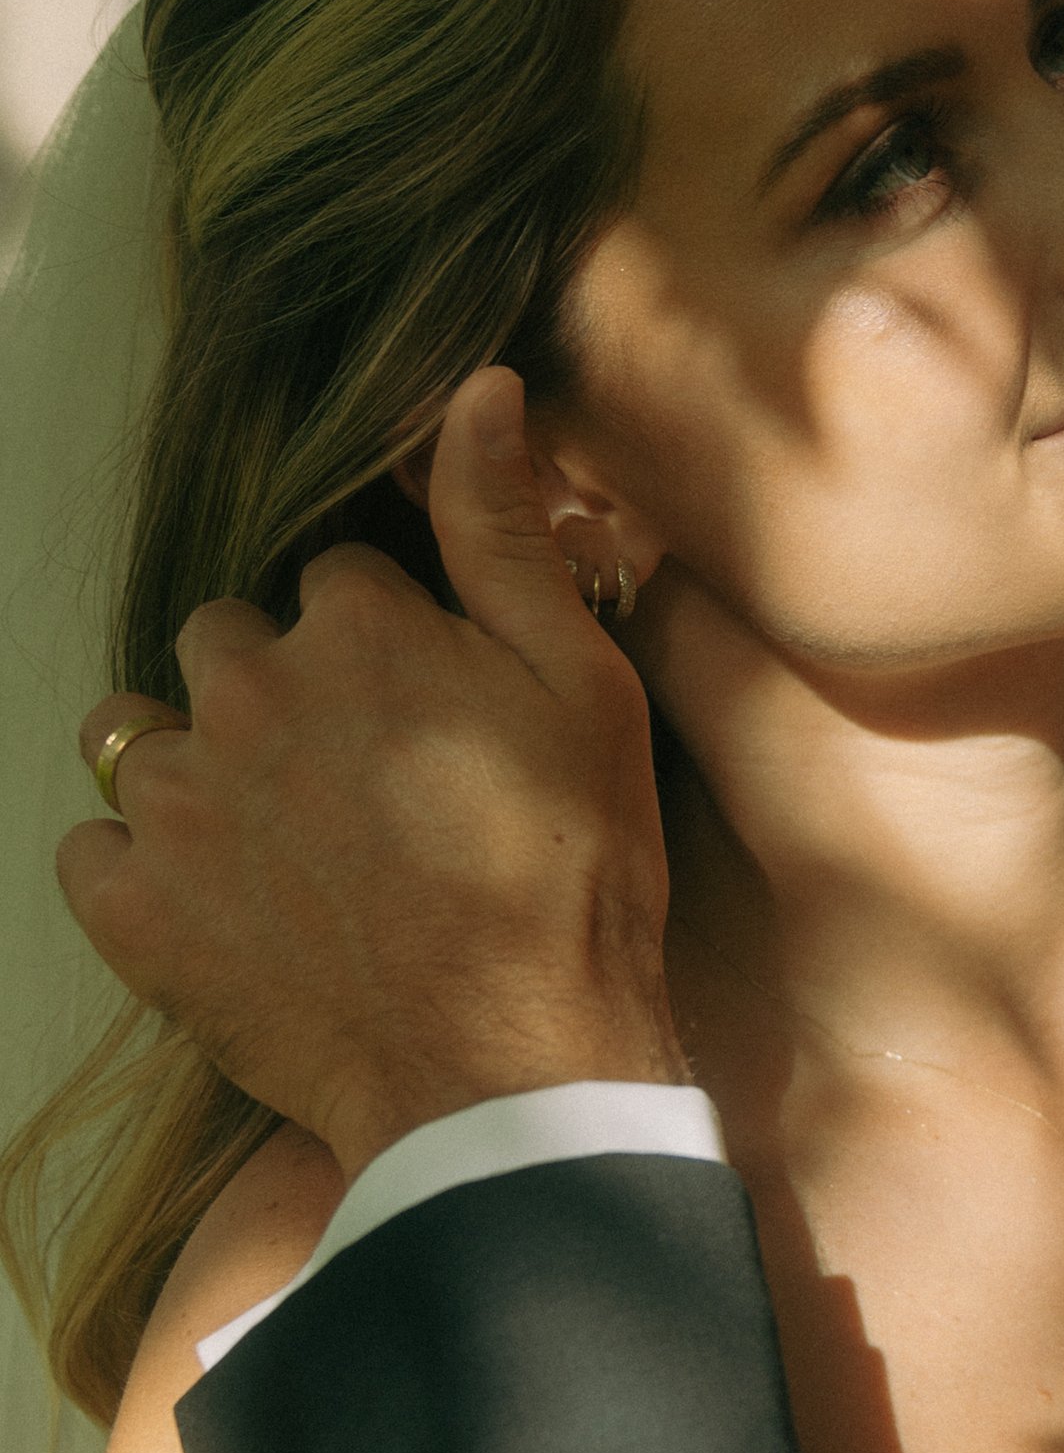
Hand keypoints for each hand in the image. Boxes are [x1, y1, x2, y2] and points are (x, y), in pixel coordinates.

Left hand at [59, 368, 682, 1179]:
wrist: (508, 1066)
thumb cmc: (573, 874)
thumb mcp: (582, 685)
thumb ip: (505, 531)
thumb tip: (479, 386)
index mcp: (361, 627)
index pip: (342, 583)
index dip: (395, 643)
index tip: (434, 711)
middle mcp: (246, 692)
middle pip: (232, 640)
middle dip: (285, 687)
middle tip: (365, 777)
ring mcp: (174, 803)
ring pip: (144, 729)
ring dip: (202, 762)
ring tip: (285, 836)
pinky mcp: (128, 908)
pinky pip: (93, 845)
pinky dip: (146, 864)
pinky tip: (231, 901)